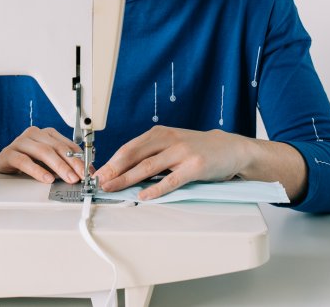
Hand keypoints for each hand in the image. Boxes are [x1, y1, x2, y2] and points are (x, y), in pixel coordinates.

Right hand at [0, 126, 85, 183]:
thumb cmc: (25, 163)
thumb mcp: (47, 163)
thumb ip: (62, 164)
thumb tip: (82, 173)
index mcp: (46, 134)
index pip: (67, 144)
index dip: (80, 158)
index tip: (88, 171)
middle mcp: (34, 134)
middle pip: (57, 147)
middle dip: (72, 163)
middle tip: (81, 176)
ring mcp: (20, 142)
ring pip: (43, 152)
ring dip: (59, 167)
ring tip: (69, 178)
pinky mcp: (9, 153)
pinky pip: (25, 161)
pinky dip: (38, 171)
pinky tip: (47, 179)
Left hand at [94, 126, 248, 200]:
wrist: (230, 148)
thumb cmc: (197, 148)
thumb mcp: (172, 143)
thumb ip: (151, 153)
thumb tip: (124, 170)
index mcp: (160, 133)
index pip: (129, 147)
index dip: (112, 161)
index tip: (99, 173)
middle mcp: (169, 140)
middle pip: (134, 155)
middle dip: (114, 170)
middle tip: (100, 182)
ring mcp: (182, 152)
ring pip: (148, 166)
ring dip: (127, 179)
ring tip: (113, 188)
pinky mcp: (194, 166)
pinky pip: (171, 179)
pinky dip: (155, 189)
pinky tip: (143, 195)